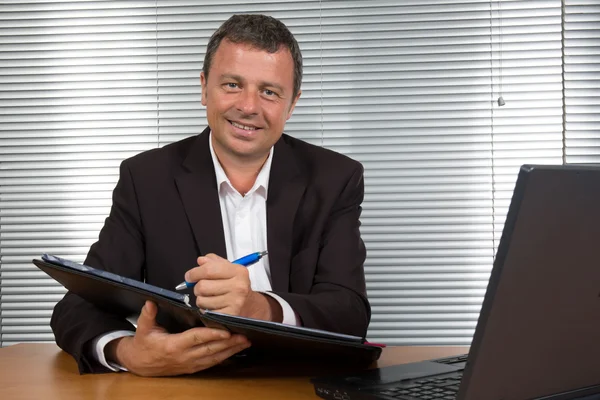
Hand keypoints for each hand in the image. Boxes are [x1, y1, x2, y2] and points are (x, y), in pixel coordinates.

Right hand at [107, 301, 250, 376]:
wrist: (140, 365)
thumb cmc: (144, 345)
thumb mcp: (143, 329)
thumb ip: (147, 315)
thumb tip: (150, 302)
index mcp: (173, 345)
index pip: (197, 338)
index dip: (212, 335)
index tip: (226, 330)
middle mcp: (184, 356)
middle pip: (210, 349)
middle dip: (229, 343)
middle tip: (244, 335)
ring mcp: (190, 364)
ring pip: (214, 357)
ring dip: (230, 350)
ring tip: (245, 342)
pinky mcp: (193, 368)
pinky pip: (212, 363)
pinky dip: (224, 357)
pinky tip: (235, 351)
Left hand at [186, 253, 281, 320]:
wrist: (249, 305)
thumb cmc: (236, 285)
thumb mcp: (229, 269)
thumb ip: (214, 262)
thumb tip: (201, 261)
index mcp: (238, 271)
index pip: (208, 269)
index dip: (194, 273)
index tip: (189, 276)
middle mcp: (239, 286)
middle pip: (202, 286)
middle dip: (197, 287)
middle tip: (202, 288)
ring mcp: (235, 302)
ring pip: (201, 300)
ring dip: (201, 299)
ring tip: (210, 297)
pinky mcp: (229, 315)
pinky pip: (206, 312)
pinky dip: (205, 309)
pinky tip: (213, 306)